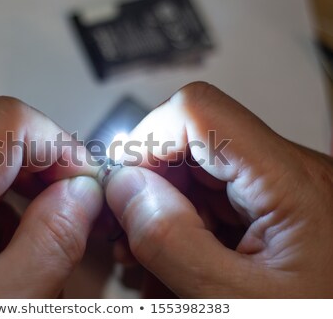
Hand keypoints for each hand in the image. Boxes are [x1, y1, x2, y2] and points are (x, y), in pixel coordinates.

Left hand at [0, 97, 102, 297]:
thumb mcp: (7, 308)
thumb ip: (51, 241)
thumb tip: (83, 191)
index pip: (5, 123)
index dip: (57, 142)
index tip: (88, 181)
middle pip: (2, 143)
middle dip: (54, 171)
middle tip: (85, 211)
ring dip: (41, 198)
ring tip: (64, 240)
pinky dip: (22, 221)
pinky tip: (32, 256)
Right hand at [106, 82, 332, 297]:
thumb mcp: (236, 299)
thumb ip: (172, 241)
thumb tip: (124, 187)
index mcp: (293, 183)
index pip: (199, 112)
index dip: (146, 138)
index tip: (118, 181)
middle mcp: (288, 174)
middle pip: (190, 146)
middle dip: (147, 187)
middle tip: (125, 233)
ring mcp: (278, 192)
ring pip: (194, 178)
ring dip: (160, 216)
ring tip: (146, 263)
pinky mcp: (268, 212)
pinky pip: (209, 205)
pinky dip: (182, 232)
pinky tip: (173, 267)